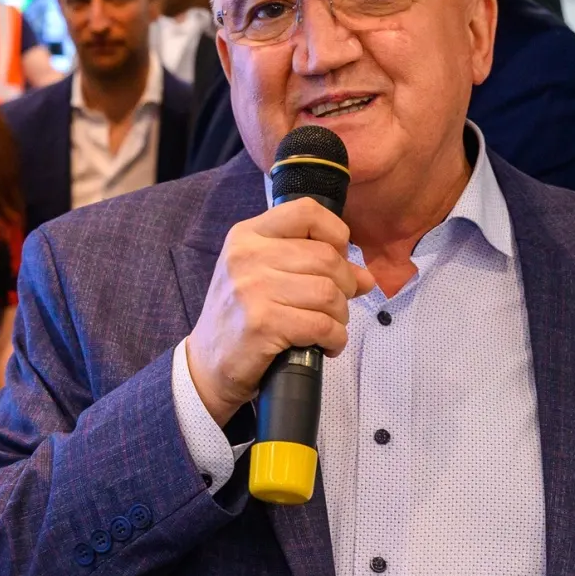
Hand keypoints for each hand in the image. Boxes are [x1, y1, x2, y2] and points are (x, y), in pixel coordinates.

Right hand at [185, 197, 374, 425]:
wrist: (207, 364)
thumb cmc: (241, 316)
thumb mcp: (265, 277)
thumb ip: (312, 267)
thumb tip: (367, 277)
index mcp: (247, 235)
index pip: (306, 211)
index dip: (335, 233)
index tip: (336, 259)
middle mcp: (247, 256)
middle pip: (326, 257)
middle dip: (345, 285)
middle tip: (335, 306)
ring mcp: (252, 289)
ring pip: (329, 293)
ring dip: (340, 316)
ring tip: (328, 327)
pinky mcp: (262, 324)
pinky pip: (322, 325)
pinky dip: (335, 339)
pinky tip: (325, 345)